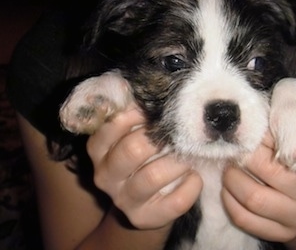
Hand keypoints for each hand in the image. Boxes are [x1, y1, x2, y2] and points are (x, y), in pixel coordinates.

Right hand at [87, 104, 202, 228]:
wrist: (146, 203)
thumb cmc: (143, 159)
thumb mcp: (131, 135)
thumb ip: (131, 112)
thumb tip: (132, 82)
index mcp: (98, 149)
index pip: (112, 124)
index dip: (139, 113)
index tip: (157, 110)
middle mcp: (104, 175)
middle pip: (133, 149)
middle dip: (161, 139)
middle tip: (179, 135)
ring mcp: (123, 199)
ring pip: (154, 176)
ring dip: (179, 162)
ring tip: (189, 156)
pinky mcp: (144, 218)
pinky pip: (175, 201)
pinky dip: (191, 186)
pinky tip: (193, 177)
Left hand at [221, 131, 295, 241]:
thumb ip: (279, 126)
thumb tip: (251, 120)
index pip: (278, 158)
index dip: (254, 146)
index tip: (246, 139)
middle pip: (262, 182)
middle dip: (238, 166)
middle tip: (232, 155)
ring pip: (252, 202)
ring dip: (231, 183)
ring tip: (229, 170)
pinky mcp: (282, 233)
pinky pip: (245, 220)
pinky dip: (230, 203)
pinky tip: (229, 190)